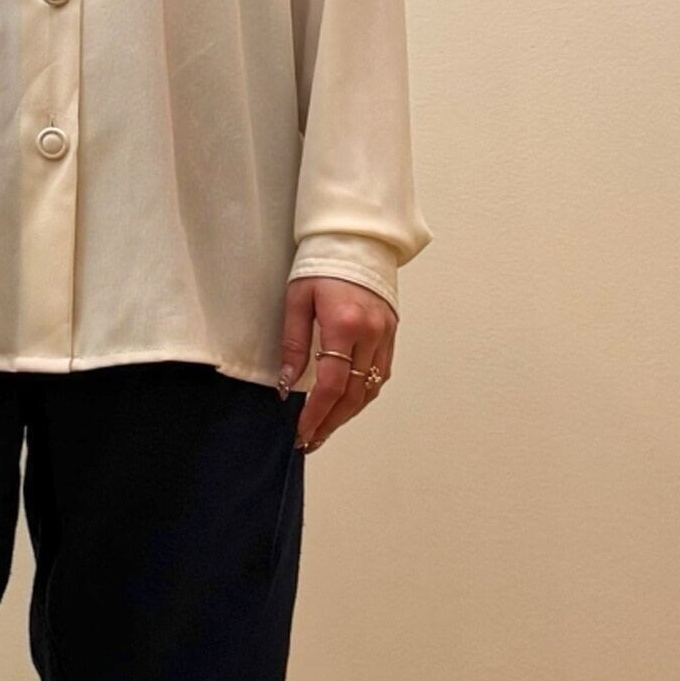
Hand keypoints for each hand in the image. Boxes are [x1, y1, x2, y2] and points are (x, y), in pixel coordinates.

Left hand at [278, 278, 396, 451]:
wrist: (355, 239)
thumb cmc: (320, 265)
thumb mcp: (296, 301)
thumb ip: (293, 345)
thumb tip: (288, 386)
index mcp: (345, 324)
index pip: (331, 384)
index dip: (316, 415)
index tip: (301, 432)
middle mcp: (370, 334)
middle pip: (353, 394)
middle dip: (331, 423)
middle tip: (310, 440)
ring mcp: (385, 335)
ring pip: (370, 389)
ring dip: (347, 414)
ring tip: (324, 429)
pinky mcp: (391, 334)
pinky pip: (380, 375)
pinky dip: (362, 395)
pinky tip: (345, 405)